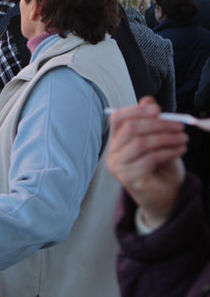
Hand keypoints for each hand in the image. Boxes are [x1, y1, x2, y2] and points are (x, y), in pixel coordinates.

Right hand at [106, 96, 187, 227]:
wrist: (165, 196)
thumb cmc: (161, 167)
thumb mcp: (158, 140)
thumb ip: (151, 122)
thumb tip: (148, 100)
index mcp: (117, 140)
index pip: (118, 118)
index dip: (136, 110)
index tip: (158, 109)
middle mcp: (113, 153)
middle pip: (130, 129)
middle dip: (158, 124)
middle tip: (180, 125)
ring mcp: (118, 166)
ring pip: (140, 143)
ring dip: (166, 138)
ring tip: (183, 138)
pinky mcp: (128, 178)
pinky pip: (148, 159)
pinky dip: (168, 152)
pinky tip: (179, 150)